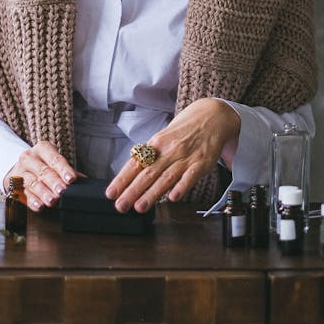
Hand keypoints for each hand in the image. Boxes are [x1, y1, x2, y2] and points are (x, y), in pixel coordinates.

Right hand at [5, 141, 77, 211]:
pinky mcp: (13, 185)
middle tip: (62, 191)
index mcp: (43, 149)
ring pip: (32, 182)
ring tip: (52, 201)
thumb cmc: (43, 165)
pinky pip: (23, 193)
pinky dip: (31, 201)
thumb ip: (68, 172)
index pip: (55, 158)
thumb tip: (86, 183)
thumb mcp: (54, 163)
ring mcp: (20, 171)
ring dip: (43, 192)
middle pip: (43, 171)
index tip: (71, 178)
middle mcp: (30, 158)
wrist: (21, 168)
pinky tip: (39, 206)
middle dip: (53, 182)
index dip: (63, 169)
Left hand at [105, 98, 240, 212]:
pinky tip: (173, 198)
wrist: (212, 115)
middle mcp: (169, 149)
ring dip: (152, 194)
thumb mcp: (165, 137)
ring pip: (166, 177)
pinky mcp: (202, 163)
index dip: (122, 179)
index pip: (136, 163)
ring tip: (139, 207)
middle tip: (120, 205)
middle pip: (148, 172)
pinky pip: (190, 177)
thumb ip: (152, 155)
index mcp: (157, 142)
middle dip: (132, 191)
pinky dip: (181, 187)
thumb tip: (134, 174)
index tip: (111, 192)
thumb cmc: (186, 128)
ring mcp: (185, 157)